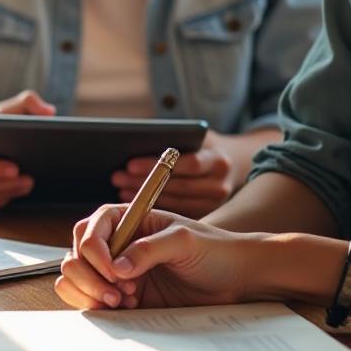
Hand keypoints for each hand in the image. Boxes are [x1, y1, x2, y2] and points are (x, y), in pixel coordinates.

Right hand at [53, 203, 267, 310]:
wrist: (239, 279)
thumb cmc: (217, 250)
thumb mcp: (185, 241)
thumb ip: (149, 249)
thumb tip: (118, 267)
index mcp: (130, 221)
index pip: (90, 228)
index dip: (94, 249)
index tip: (112, 270)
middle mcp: (119, 245)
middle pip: (77, 254)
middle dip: (89, 275)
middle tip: (118, 292)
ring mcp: (119, 273)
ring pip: (76, 278)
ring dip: (90, 292)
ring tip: (122, 300)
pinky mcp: (125, 298)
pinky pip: (92, 301)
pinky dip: (97, 306)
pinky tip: (127, 308)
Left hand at [110, 136, 248, 217]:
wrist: (234, 162)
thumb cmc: (204, 145)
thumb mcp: (194, 136)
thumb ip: (173, 139)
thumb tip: (135, 141)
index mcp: (218, 160)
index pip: (189, 164)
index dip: (158, 165)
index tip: (130, 164)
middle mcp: (219, 184)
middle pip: (178, 187)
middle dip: (144, 183)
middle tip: (116, 177)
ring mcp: (214, 204)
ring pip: (175, 203)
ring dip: (144, 198)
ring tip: (120, 187)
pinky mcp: (206, 215)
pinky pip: (176, 214)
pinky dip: (154, 209)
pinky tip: (135, 202)